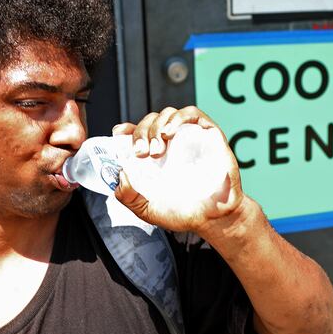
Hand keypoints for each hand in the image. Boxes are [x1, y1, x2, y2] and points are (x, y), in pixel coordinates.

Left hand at [111, 106, 245, 233]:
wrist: (213, 219)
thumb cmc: (183, 213)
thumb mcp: (147, 210)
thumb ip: (129, 196)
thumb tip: (120, 175)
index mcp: (155, 157)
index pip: (138, 133)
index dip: (127, 130)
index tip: (119, 134)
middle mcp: (171, 144)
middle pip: (150, 121)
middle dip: (141, 133)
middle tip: (141, 153)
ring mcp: (189, 137)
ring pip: (168, 114)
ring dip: (157, 126)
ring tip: (156, 149)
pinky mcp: (209, 134)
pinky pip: (192, 114)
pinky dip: (178, 118)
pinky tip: (169, 133)